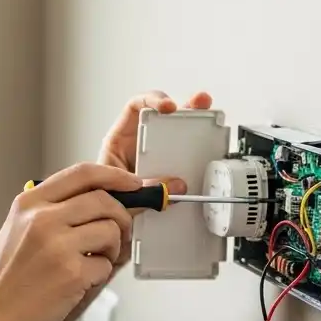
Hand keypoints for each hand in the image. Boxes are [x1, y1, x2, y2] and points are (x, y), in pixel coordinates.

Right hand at [0, 163, 139, 320]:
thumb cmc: (7, 280)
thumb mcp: (20, 229)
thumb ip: (55, 210)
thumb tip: (101, 200)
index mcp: (28, 203)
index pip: (82, 173)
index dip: (115, 175)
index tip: (132, 183)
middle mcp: (42, 219)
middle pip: (104, 200)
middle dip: (120, 218)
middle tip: (118, 234)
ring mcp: (57, 245)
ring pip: (111, 231)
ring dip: (110, 249)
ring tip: (88, 262)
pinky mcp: (72, 273)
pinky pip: (106, 265)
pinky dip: (99, 275)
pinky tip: (78, 282)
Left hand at [98, 90, 213, 198]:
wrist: (113, 220)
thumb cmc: (108, 201)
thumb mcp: (120, 194)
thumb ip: (145, 189)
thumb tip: (175, 185)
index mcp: (120, 141)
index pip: (135, 107)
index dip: (151, 101)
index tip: (167, 108)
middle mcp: (140, 143)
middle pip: (164, 116)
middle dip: (185, 106)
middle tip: (199, 103)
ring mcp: (156, 155)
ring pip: (179, 134)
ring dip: (197, 123)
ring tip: (211, 117)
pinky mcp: (169, 170)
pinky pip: (186, 158)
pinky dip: (199, 153)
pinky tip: (210, 147)